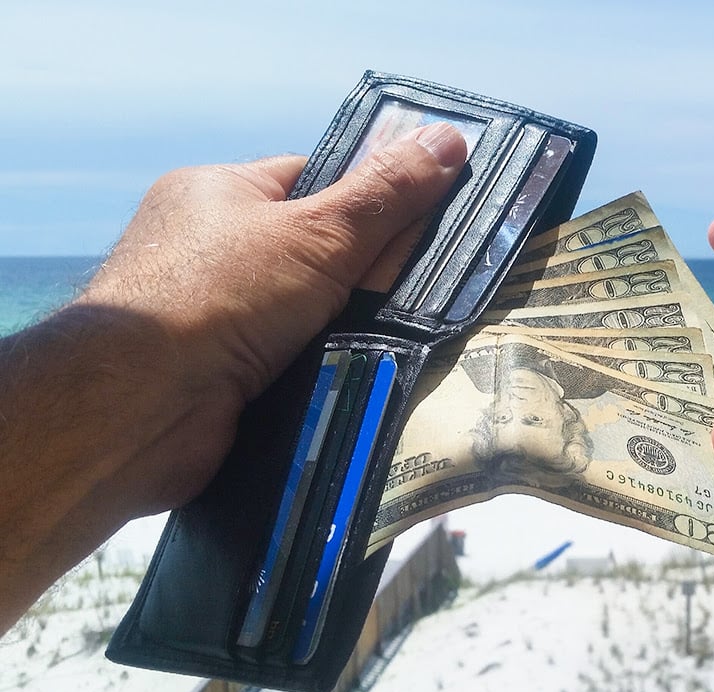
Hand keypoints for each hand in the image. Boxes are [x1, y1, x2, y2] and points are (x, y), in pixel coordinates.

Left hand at [0, 123, 465, 630]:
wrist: (140, 408)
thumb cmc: (221, 296)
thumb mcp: (318, 234)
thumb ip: (385, 194)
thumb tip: (451, 138)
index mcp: (217, 194)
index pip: (310, 181)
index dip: (368, 199)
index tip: (422, 224)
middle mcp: (208, 251)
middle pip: (313, 252)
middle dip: (366, 276)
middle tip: (428, 292)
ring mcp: (211, 316)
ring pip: (307, 314)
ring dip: (351, 329)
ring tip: (415, 342)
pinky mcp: (220, 375)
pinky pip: (292, 362)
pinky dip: (325, 370)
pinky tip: (369, 378)